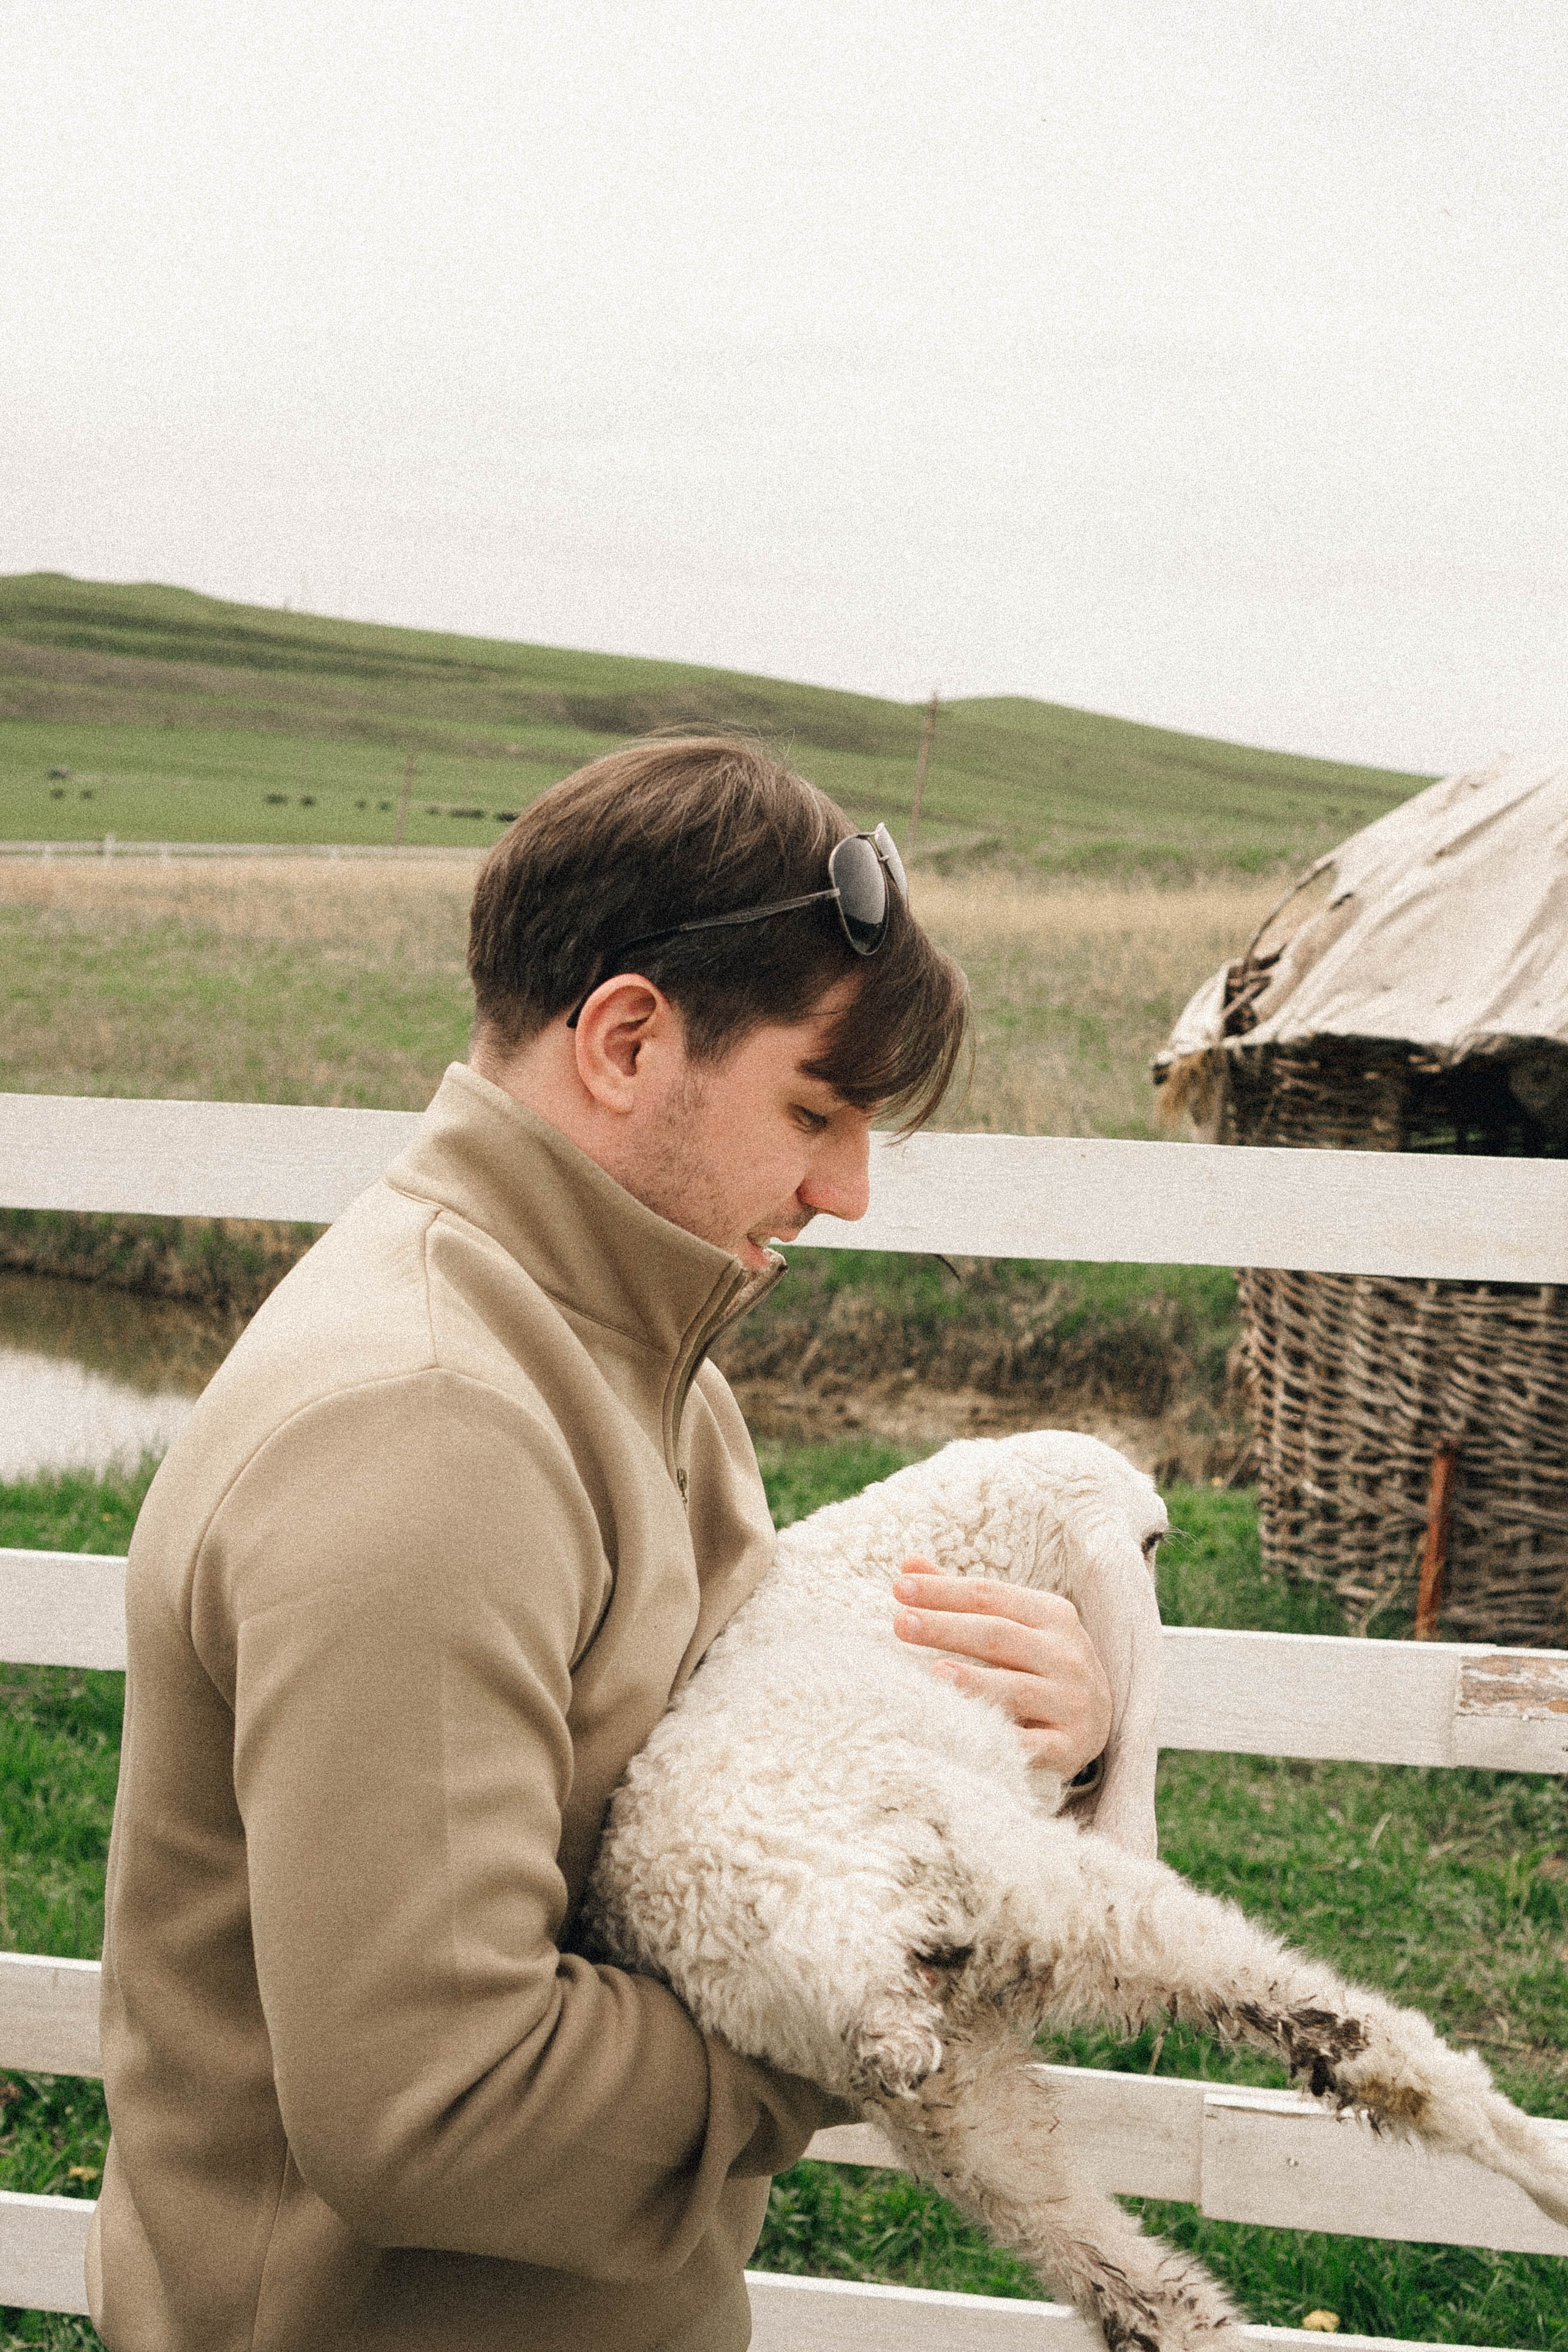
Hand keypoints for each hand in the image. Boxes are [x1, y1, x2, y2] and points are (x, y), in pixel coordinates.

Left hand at [891, 1558, 1111, 1777]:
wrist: (1097, 1721)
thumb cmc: (1039, 1663)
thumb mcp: (1015, 1623)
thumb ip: (964, 1598)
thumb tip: (909, 1563)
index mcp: (1051, 1615)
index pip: (990, 1597)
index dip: (945, 1590)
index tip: (900, 1587)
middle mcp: (1065, 1654)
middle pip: (999, 1636)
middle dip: (947, 1627)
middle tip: (901, 1623)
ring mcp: (1070, 1701)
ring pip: (1017, 1690)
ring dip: (976, 1682)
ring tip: (935, 1674)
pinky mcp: (1070, 1746)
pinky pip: (1033, 1746)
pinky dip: (1003, 1741)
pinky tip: (969, 1735)